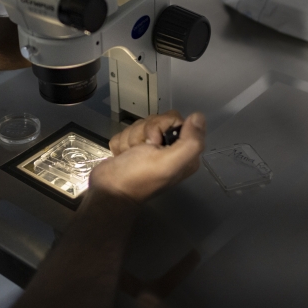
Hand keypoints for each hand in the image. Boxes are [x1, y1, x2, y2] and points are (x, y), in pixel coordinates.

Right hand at [88, 110, 204, 202]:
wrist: (109, 190)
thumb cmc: (139, 177)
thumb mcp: (170, 162)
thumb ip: (190, 141)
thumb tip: (198, 117)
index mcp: (185, 153)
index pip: (176, 120)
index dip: (162, 125)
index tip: (156, 141)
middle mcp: (170, 149)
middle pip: (157, 120)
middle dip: (144, 132)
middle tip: (143, 149)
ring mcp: (149, 148)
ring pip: (140, 125)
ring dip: (131, 139)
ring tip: (131, 156)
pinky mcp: (132, 147)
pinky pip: (126, 131)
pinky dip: (122, 144)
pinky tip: (123, 156)